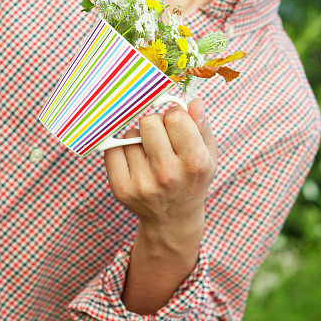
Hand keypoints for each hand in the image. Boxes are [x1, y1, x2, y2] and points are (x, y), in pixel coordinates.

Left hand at [103, 98, 217, 233]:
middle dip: (155, 123)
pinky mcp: (121, 189)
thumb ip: (202, 126)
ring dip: (139, 138)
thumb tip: (193, 101)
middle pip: (149, 122)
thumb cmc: (191, 179)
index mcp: (194, 163)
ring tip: (150, 154)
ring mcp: (143, 183)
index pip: (175, 117)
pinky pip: (112, 149)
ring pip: (130, 134)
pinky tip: (135, 160)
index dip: (175, 115)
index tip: (177, 124)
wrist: (173, 219)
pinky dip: (122, 149)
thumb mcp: (208, 155)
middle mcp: (168, 174)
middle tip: (161, 137)